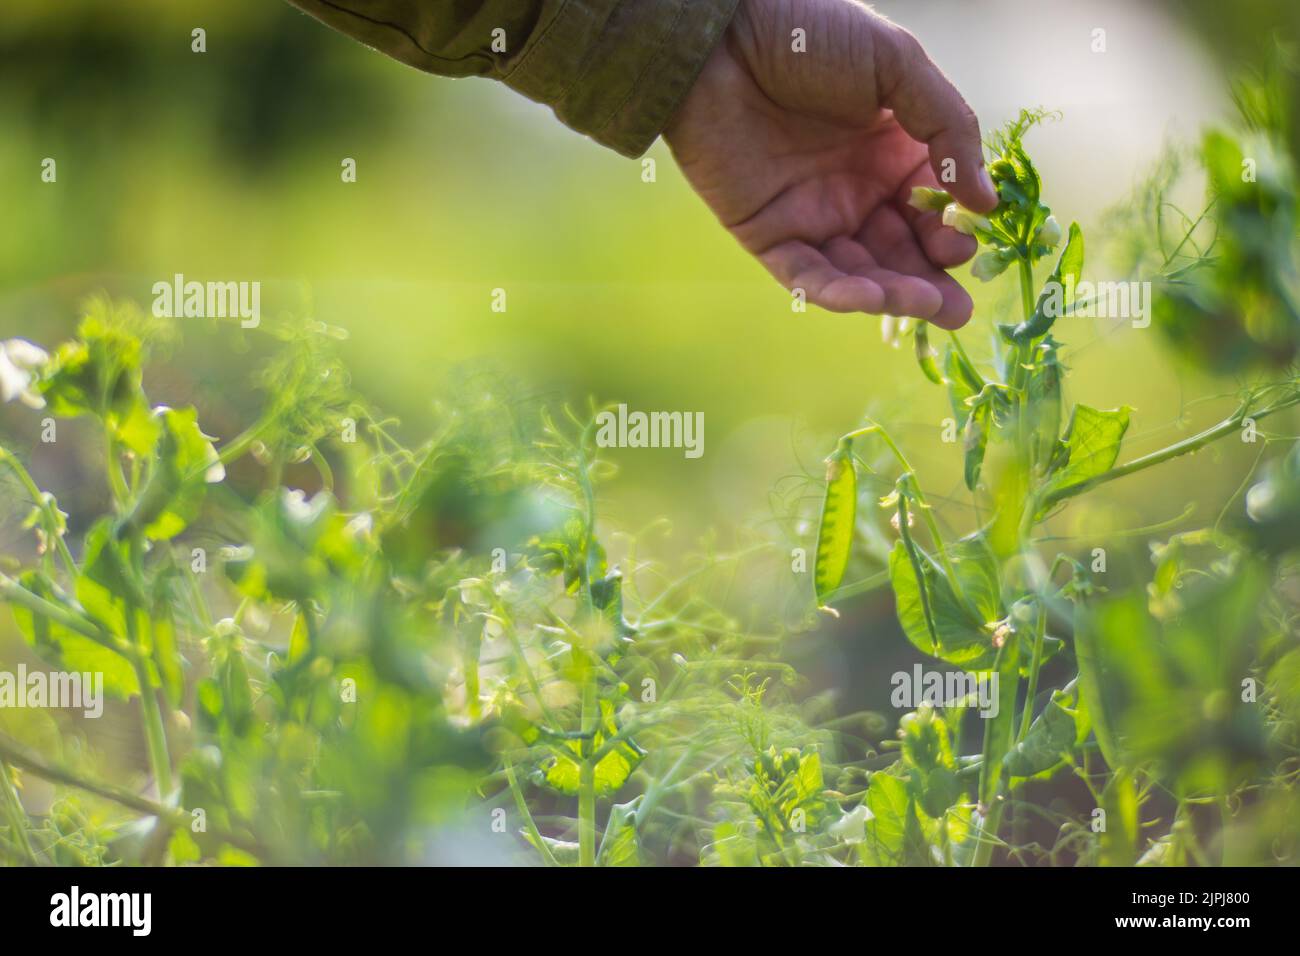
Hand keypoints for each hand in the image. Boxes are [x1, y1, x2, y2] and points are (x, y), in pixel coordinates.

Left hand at [664, 0, 998, 327]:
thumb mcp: (898, 66)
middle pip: (901, 251)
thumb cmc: (812, 37)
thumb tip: (986, 202)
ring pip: (859, 271)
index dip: (950, 231)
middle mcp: (856, 190)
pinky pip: (805, 274)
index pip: (932, 208)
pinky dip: (836, 292)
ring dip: (894, 294)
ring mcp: (812, 215)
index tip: (966, 243)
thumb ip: (947, 129)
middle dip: (932, 283)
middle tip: (959, 310)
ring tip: (928, 307)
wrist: (723, 38)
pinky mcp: (768, 233)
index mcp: (891, 151)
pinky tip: (870, 298)